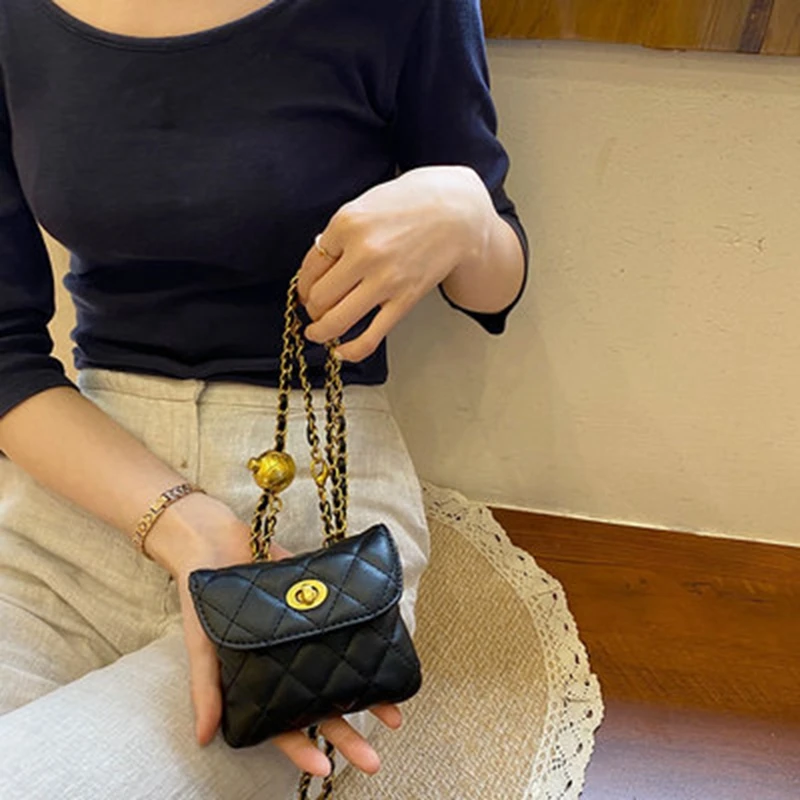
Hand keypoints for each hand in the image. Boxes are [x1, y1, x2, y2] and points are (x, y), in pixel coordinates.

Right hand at [146, 493, 401, 776]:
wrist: (218, 540)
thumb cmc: (203, 597)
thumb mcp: (202, 643)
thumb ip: (207, 687)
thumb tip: (204, 739)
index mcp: (258, 681)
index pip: (281, 725)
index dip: (302, 749)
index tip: (327, 771)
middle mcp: (286, 666)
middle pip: (319, 709)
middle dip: (346, 735)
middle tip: (374, 761)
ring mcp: (305, 640)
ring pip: (338, 675)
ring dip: (365, 695)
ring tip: (394, 716)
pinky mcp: (319, 610)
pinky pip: (346, 632)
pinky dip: (366, 644)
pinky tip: (387, 656)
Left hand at [297, 165, 495, 361]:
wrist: (457, 212)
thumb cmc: (411, 204)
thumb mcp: (366, 205)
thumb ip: (340, 234)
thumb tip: (318, 264)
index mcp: (347, 224)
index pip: (309, 267)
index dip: (303, 285)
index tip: (306, 292)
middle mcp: (363, 253)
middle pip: (318, 296)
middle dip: (312, 307)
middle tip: (314, 309)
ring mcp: (384, 280)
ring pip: (336, 320)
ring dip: (321, 332)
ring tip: (318, 333)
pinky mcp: (404, 299)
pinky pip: (370, 337)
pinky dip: (351, 350)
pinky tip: (341, 350)